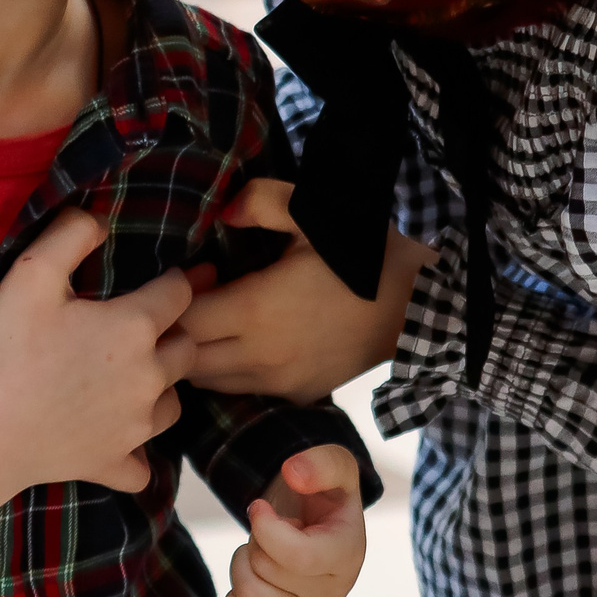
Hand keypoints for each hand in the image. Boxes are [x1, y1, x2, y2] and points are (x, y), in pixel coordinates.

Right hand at [0, 209, 197, 527]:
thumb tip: (101, 219)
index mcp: (135, 327)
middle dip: (174, 334)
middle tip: (144, 328)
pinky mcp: (117, 463)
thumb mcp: (30, 274)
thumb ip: (71, 234)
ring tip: (131, 380)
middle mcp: (150, 377)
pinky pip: (144, 466)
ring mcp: (137, 426)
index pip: (179, 293)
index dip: (174, 281)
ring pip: (174, 404)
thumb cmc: (6, 349)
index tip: (164, 279)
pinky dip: (136, 453)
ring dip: (161, 389)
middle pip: (188, 349)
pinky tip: (117, 440)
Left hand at [176, 180, 435, 402]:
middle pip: (186, 358)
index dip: (177, 298)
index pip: (183, 320)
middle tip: (199, 299)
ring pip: (209, 381)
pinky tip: (242, 343)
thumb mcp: (315, 215)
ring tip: (216, 321)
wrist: (419, 307)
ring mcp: (278, 382)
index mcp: (256, 310)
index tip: (200, 273)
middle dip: (178, 331)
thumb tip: (222, 210)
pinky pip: (242, 390)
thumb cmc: (363, 258)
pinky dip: (228, 372)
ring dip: (199, 354)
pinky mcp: (297, 395)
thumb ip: (261, 201)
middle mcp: (260, 355)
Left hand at [223, 443, 365, 596]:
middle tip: (272, 529)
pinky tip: (252, 578)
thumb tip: (294, 474)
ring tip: (262, 551)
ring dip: (242, 565)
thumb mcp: (333, 464)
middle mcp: (331, 593)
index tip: (259, 507)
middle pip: (264, 571)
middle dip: (255, 540)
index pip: (299, 557)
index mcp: (347, 555)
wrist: (316, 520)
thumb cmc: (322, 493)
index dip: (266, 527)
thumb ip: (320, 463)